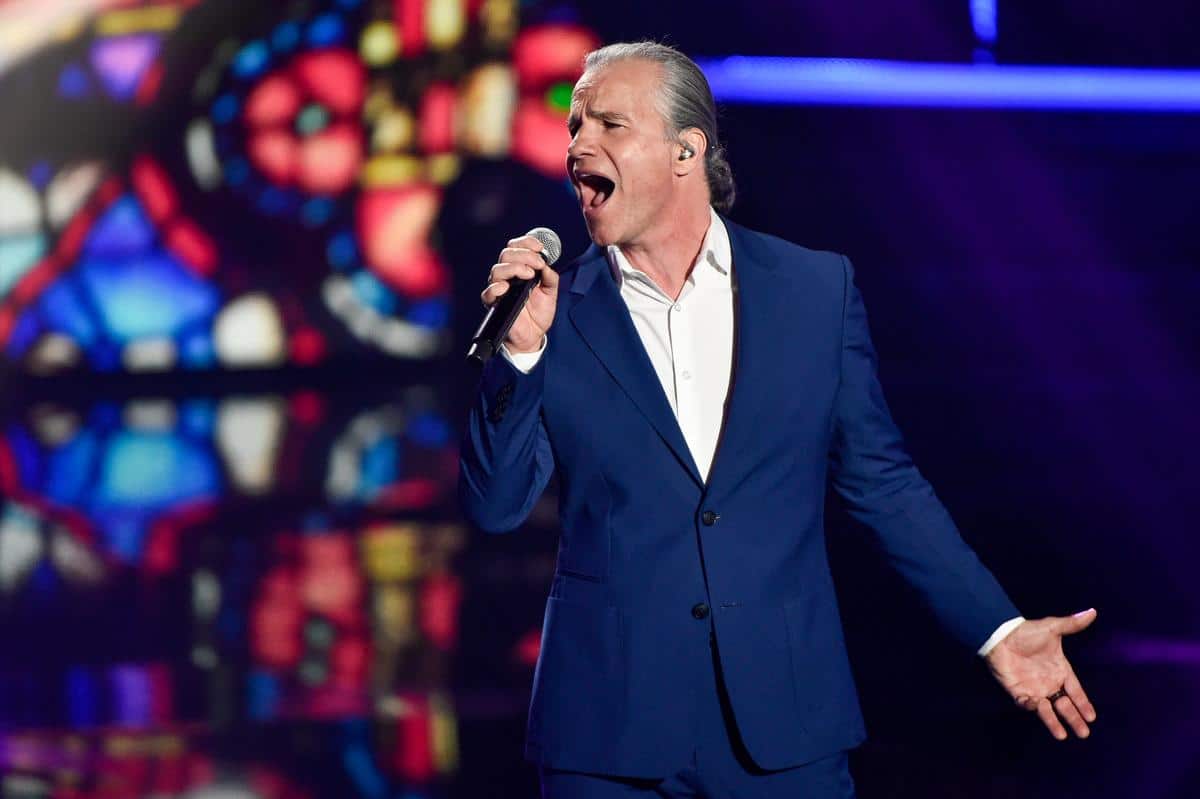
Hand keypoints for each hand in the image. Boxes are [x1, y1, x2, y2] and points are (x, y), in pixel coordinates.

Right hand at [481, 235, 559, 353]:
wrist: (534, 335)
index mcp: (519, 268)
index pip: (515, 247)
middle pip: (506, 254)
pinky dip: (496, 287)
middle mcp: (507, 275)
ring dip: (515, 267)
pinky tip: (507, 287)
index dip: (526, 242)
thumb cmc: (539, 312)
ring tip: (529, 275)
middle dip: (524, 255)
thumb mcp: (551, 292)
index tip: (540, 247)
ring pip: (498, 269)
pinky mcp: (494, 303)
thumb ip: (550, 277)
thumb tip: (547, 265)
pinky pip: (489, 292)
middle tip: (538, 264)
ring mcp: (499, 288)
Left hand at [985, 608, 1097, 739]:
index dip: (1083, 703)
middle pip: (1064, 705)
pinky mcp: (1017, 691)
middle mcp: (1048, 682)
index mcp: (1060, 670)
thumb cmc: (1026, 632)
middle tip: (1084, 733)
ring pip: (1047, 709)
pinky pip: (1026, 704)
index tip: (1092, 716)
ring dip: (1054, 722)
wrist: (1000, 636)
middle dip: (1074, 718)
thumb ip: (1071, 624)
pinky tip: (1038, 710)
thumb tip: (1092, 611)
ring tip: (1063, 735)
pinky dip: (1032, 708)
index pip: (1075, 690)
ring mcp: (1033, 688)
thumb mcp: (1052, 628)